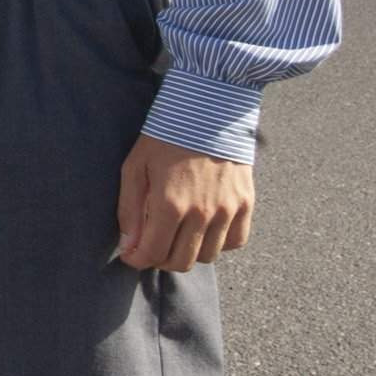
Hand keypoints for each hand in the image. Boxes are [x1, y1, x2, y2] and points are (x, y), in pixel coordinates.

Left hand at [116, 134, 255, 271]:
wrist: (207, 113)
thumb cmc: (164, 138)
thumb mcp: (135, 168)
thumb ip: (129, 210)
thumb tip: (129, 245)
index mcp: (170, 205)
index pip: (154, 253)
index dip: (138, 260)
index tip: (131, 255)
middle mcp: (202, 213)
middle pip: (182, 261)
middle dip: (160, 260)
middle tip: (151, 247)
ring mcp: (227, 210)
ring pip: (208, 256)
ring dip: (189, 253)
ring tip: (176, 237)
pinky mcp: (246, 204)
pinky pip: (235, 242)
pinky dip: (218, 243)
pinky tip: (203, 230)